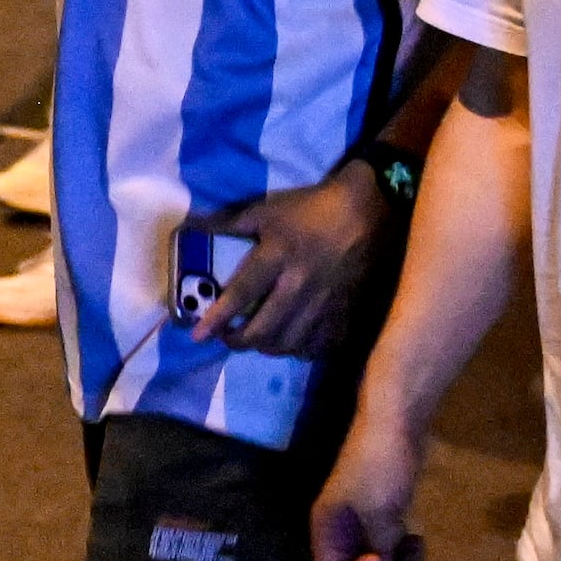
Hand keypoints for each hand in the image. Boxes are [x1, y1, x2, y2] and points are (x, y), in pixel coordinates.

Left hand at [192, 163, 387, 357]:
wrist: (368, 211)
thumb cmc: (311, 210)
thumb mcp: (267, 210)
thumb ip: (228, 223)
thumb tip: (192, 226)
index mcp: (277, 257)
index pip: (242, 294)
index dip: (218, 317)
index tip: (198, 336)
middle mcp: (299, 285)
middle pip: (263, 330)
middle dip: (238, 341)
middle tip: (227, 338)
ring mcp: (324, 303)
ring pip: (288, 344)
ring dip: (265, 347)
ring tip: (257, 339)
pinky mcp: (345, 312)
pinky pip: (317, 346)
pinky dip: (299, 349)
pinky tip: (291, 341)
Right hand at [308, 417, 426, 560]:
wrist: (396, 425)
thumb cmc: (380, 468)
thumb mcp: (379, 513)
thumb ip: (379, 546)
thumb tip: (384, 560)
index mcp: (328, 527)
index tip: (381, 559)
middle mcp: (340, 528)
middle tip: (406, 553)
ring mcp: (361, 521)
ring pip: (374, 558)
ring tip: (417, 546)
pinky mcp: (381, 512)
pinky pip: (387, 543)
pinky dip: (401, 548)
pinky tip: (416, 537)